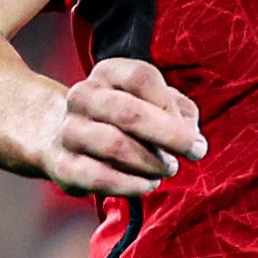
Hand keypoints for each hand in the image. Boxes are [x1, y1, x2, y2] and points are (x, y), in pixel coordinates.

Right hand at [38, 55, 204, 196]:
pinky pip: (99, 177)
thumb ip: (181, 112)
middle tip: (195, 153)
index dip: (170, 105)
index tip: (190, 130)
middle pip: (128, 112)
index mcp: (107, 73)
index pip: (141, 77)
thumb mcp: (155, 102)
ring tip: (166, 169)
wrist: (63, 138)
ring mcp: (69, 131)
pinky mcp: (63, 165)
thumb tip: (192, 137)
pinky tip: (147, 184)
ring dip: (151, 162)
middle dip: (170, 136)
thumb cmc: (125, 120)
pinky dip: (131, 184)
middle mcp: (83, 96)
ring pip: (115, 145)